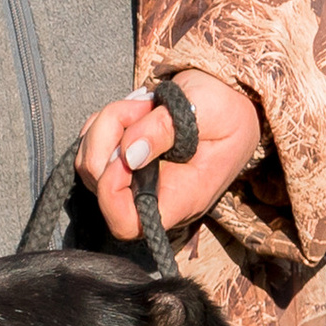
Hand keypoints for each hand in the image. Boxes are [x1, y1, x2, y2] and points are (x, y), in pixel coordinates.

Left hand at [78, 68, 261, 247]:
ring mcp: (137, 180)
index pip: (127, 222)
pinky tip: (133, 111)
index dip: (111, 191)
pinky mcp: (127, 162)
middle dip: (105, 139)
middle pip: (99, 187)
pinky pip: (92, 148)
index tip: (125, 152)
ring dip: (104, 126)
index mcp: (181, 197)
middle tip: (139, 108)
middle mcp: (155, 196)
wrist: (237, 102)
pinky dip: (102, 124)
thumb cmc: (227, 109)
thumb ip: (165, 129)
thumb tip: (128, 153)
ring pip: (89, 163)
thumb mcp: (205, 109)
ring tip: (140, 106)